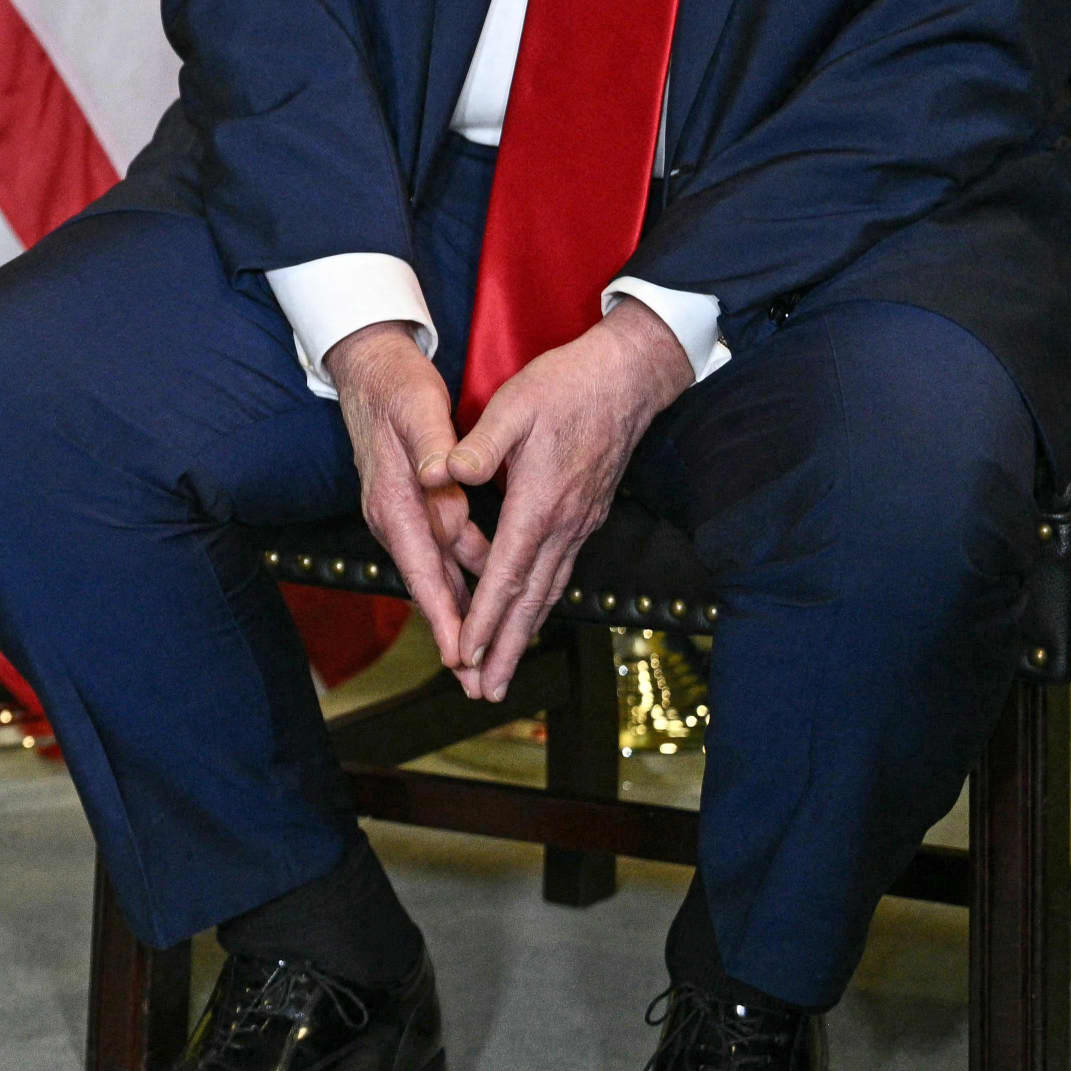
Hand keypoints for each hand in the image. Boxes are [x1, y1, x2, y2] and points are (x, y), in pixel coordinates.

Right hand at [326, 322, 487, 675]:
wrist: (370, 368)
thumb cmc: (395, 387)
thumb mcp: (417, 409)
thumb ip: (433, 447)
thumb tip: (444, 478)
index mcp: (394, 502)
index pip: (422, 569)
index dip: (444, 614)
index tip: (460, 654)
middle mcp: (394, 517)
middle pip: (430, 586)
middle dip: (456, 634)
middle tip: (478, 681)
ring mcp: (404, 513)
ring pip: (441, 573)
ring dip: (466, 611)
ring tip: (490, 653)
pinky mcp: (417, 505)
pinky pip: (447, 550)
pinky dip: (470, 574)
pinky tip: (493, 590)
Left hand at [427, 300, 692, 699]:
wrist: (628, 377)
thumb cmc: (566, 386)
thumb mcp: (514, 405)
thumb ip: (479, 444)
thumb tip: (442, 472)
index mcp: (541, 502)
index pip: (507, 573)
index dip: (485, 617)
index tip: (467, 654)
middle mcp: (565, 524)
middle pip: (532, 600)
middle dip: (506, 649)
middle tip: (484, 693)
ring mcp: (580, 524)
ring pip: (549, 592)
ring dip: (524, 636)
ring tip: (501, 674)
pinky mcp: (585, 517)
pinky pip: (559, 573)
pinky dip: (540, 604)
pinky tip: (528, 619)